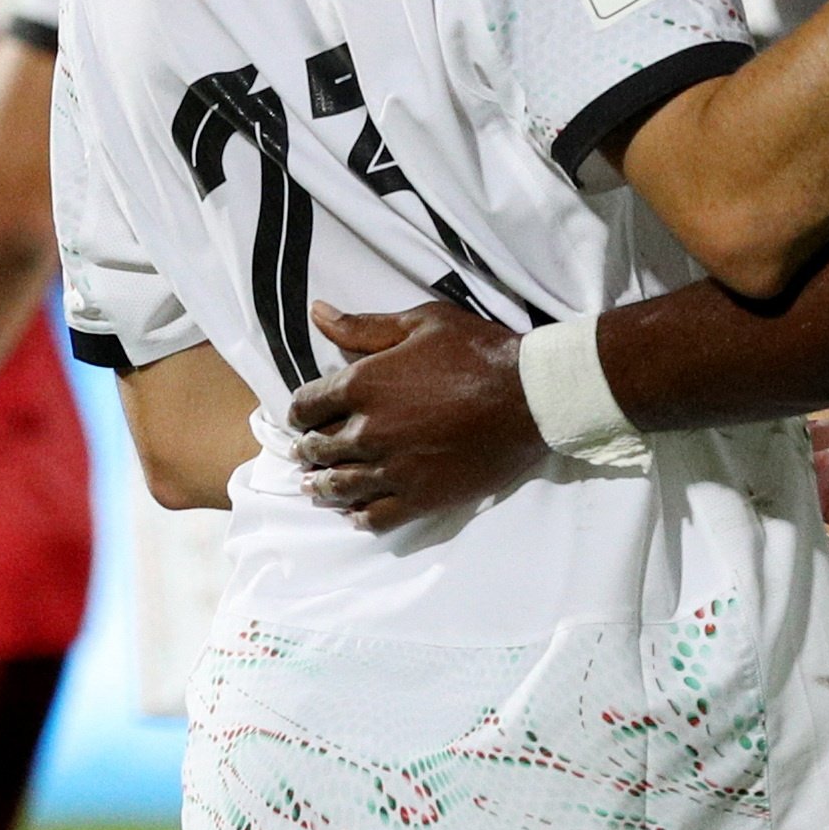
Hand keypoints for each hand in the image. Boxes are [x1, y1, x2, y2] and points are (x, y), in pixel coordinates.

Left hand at [285, 301, 540, 531]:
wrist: (530, 397)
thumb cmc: (478, 351)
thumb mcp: (421, 323)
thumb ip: (363, 325)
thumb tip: (317, 312)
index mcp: (363, 384)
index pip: (306, 406)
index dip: (299, 413)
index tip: (303, 417)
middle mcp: (369, 431)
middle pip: (318, 449)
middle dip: (306, 450)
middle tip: (305, 453)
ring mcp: (393, 469)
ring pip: (338, 487)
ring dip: (321, 486)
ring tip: (315, 486)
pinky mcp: (419, 498)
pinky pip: (373, 517)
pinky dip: (357, 515)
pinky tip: (354, 512)